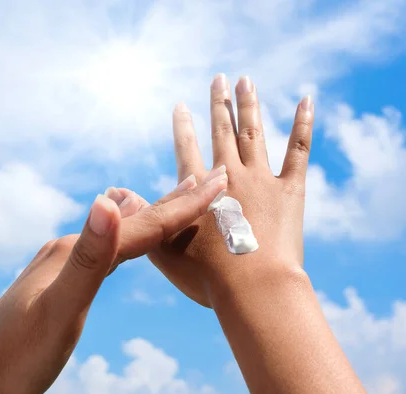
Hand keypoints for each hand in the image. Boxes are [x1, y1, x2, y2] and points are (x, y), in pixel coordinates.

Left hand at [0, 175, 226, 393]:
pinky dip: (130, 240)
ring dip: (154, 216)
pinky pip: (106, 251)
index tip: (220, 180)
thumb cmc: (17, 353)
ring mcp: (63, 264)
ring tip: (177, 201)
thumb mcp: (59, 308)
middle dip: (174, 201)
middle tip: (209, 179)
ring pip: (120, 233)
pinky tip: (126, 241)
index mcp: (76, 253)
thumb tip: (107, 201)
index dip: (183, 205)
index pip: (142, 226)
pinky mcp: (60, 281)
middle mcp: (70, 249)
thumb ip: (87, 258)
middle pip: (133, 221)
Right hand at [149, 74, 312, 306]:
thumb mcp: (162, 250)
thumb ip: (143, 217)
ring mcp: (261, 180)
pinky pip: (297, 152)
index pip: (186, 148)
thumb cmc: (206, 277)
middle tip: (219, 78)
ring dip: (249, 105)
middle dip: (219, 103)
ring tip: (246, 80)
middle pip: (222, 130)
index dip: (182, 126)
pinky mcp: (290, 191)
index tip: (180, 105)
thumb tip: (117, 193)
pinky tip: (305, 101)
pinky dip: (301, 125)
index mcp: (198, 189)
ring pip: (253, 133)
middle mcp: (229, 175)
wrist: (252, 288)